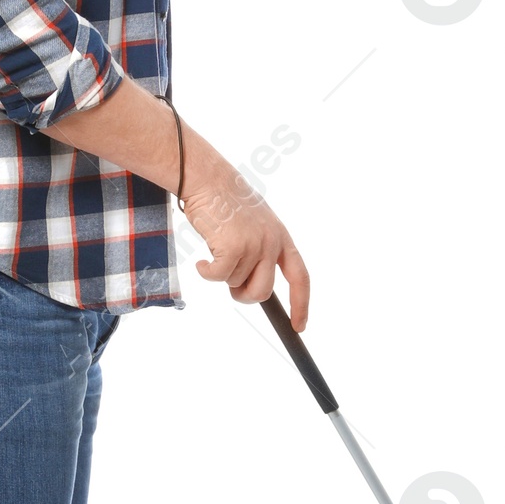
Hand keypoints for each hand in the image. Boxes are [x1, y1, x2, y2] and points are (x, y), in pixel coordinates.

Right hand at [182, 154, 310, 329]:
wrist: (208, 178)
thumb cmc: (225, 202)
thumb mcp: (254, 225)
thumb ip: (261, 252)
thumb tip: (252, 286)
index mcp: (281, 238)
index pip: (301, 277)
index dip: (301, 304)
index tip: (300, 324)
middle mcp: (272, 242)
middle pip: (262, 292)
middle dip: (244, 295)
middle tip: (230, 285)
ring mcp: (254, 245)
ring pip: (235, 284)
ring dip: (221, 274)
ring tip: (215, 249)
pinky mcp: (232, 247)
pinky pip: (217, 277)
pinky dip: (206, 272)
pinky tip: (202, 259)